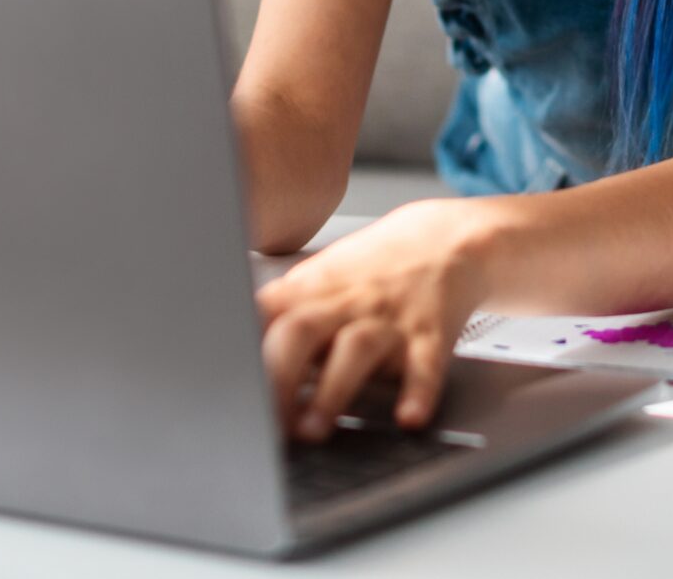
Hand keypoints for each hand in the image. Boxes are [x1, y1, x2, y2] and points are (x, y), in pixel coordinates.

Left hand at [254, 198, 498, 441]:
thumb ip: (281, 314)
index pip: (263, 316)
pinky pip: (424, 366)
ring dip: (331, 392)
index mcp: (312, 290)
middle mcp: (346, 303)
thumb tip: (233, 355)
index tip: (227, 389)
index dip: (240, 350)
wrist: (445, 240)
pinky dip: (417, 393)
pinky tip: (408, 418)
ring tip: (313, 431)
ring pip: (355, 349)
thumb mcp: (320, 279)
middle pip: (299, 331)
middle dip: (276, 378)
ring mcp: (388, 319)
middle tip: (265, 424)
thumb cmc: (372, 270)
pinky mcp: (430, 335)